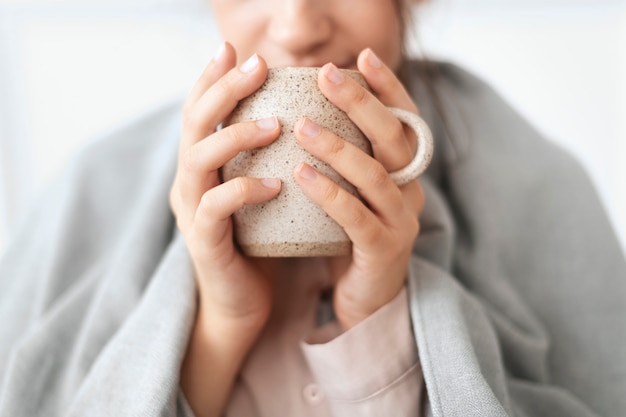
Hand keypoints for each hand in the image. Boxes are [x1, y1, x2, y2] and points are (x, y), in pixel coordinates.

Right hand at [169, 43, 280, 416]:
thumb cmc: (258, 242)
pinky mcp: (204, 242)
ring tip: (274, 123)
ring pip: (198, 159)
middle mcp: (190, 182)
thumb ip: (265, 158)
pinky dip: (244, 190)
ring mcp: (192, 211)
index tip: (234, 48)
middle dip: (222, 89)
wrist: (241, 303)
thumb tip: (301, 117)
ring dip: (235, 135)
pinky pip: (217, 209)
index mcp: (202, 166)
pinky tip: (275, 184)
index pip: (199, 111)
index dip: (211, 77)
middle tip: (255, 65)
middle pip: (193, 123)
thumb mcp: (259, 192)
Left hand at [293, 49, 424, 329]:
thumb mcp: (351, 192)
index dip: (386, 87)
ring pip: (375, 175)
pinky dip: (330, 194)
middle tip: (327, 74)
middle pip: (393, 138)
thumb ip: (342, 158)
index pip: (402, 120)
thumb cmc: (349, 238)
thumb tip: (304, 110)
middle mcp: (409, 190)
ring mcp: (401, 221)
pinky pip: (356, 218)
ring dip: (339, 147)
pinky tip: (301, 173)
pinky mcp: (383, 250)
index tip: (361, 56)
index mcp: (403, 172)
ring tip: (302, 126)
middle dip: (362, 102)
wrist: (363, 300)